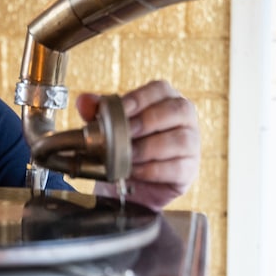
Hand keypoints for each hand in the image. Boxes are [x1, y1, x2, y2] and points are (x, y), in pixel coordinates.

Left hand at [76, 80, 199, 210]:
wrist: (129, 185)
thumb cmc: (123, 149)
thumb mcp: (107, 128)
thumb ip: (96, 112)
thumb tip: (84, 101)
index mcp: (166, 100)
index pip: (159, 89)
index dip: (141, 98)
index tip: (122, 109)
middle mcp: (184, 118)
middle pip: (177, 110)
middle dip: (147, 121)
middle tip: (124, 134)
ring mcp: (191, 144)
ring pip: (180, 139)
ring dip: (149, 148)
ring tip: (127, 156)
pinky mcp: (190, 169)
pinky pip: (178, 167)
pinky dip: (153, 170)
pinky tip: (135, 171)